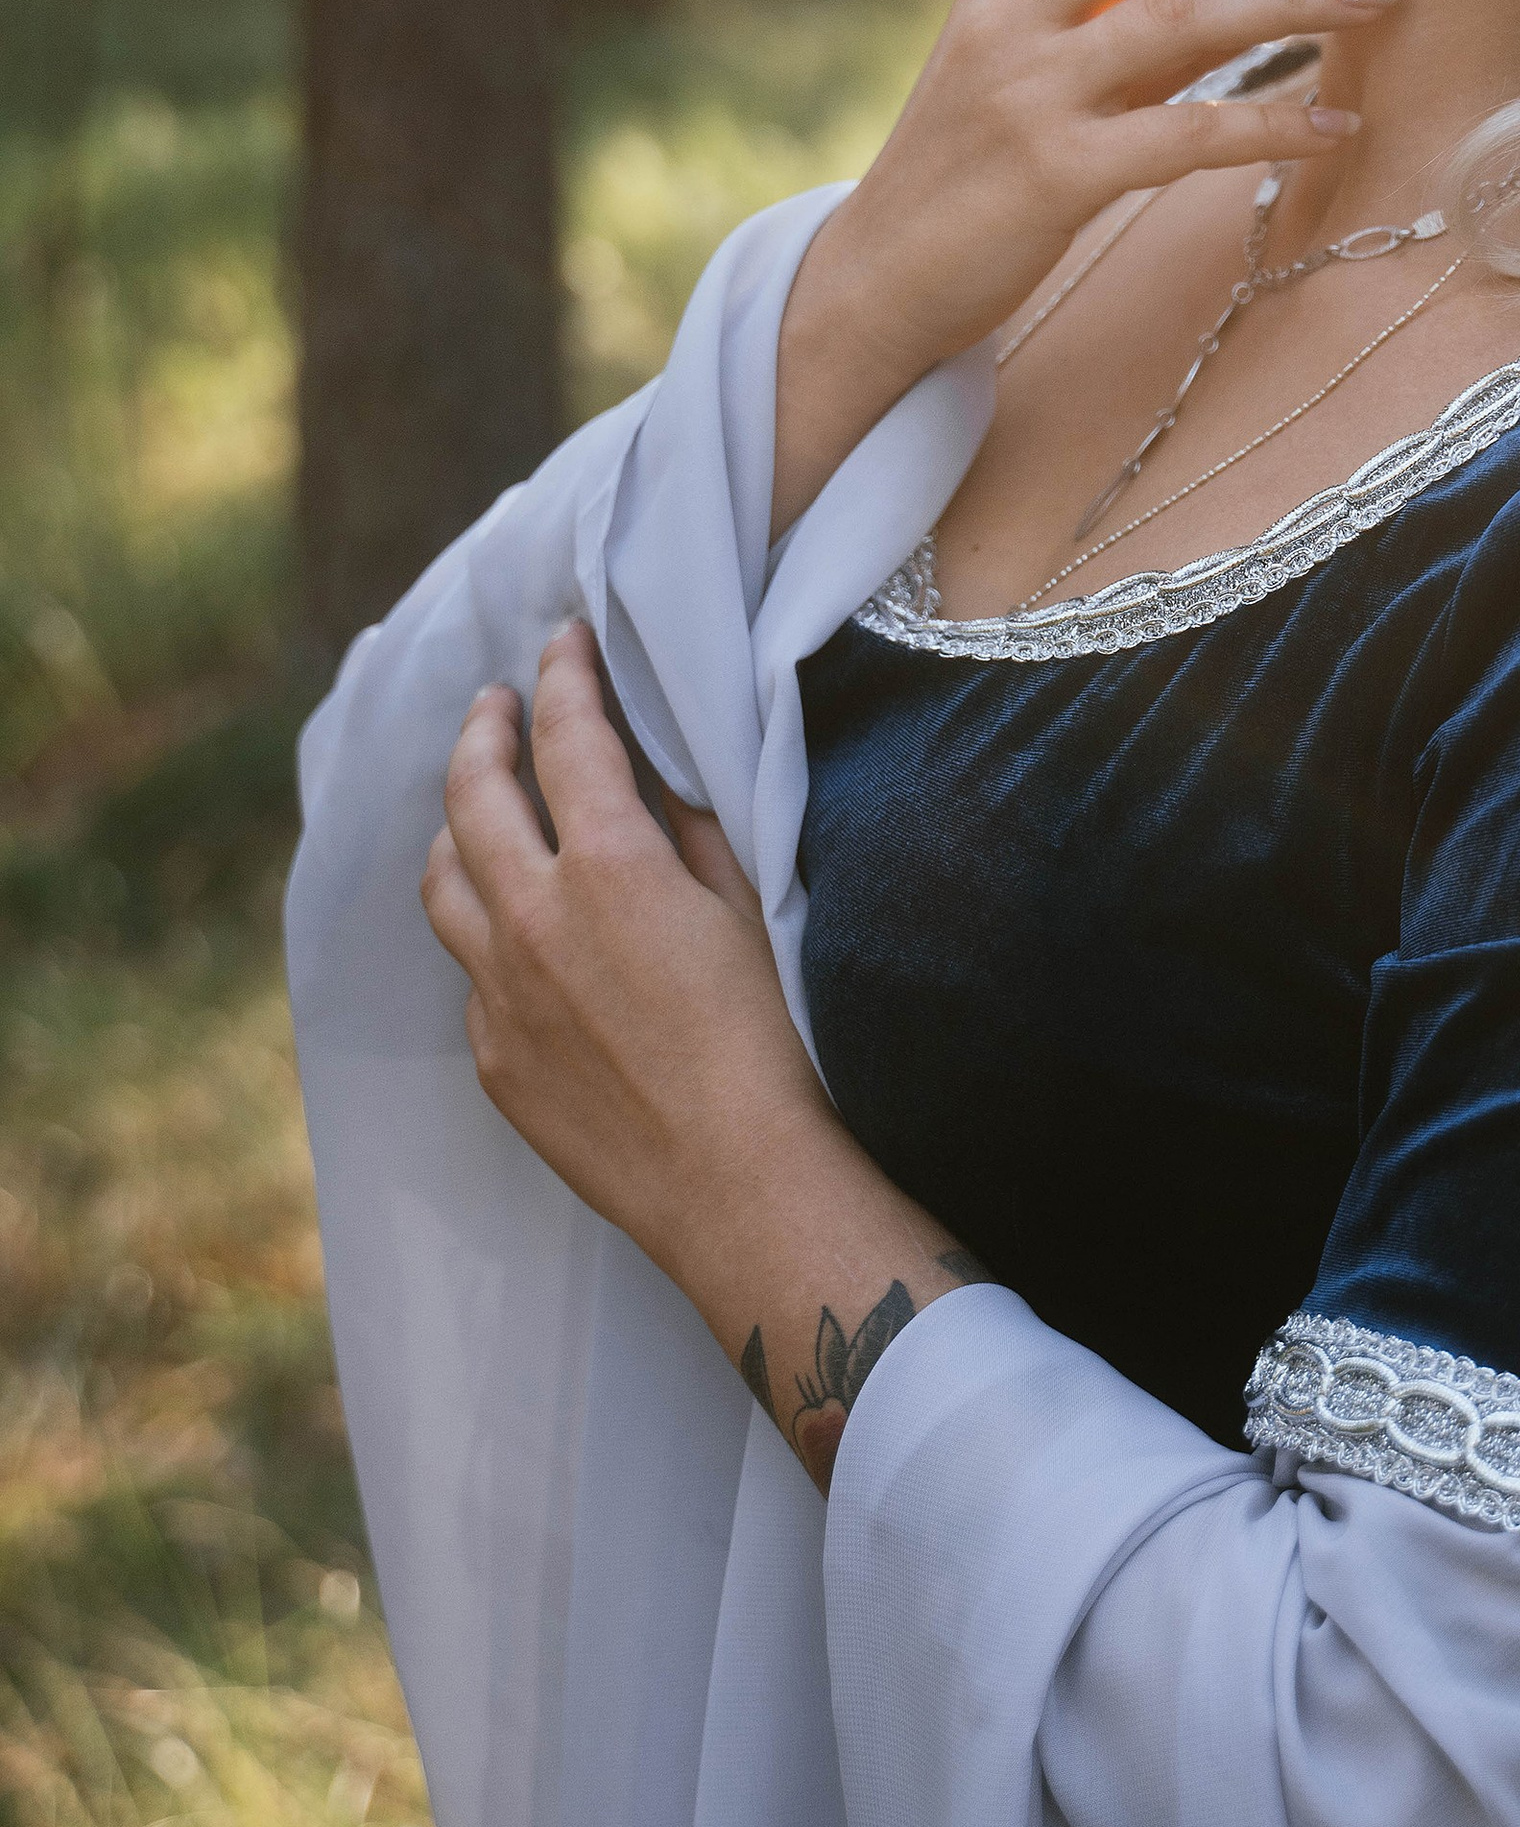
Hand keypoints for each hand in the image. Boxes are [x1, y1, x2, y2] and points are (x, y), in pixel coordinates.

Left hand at [422, 622, 827, 1283]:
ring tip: (474, 809)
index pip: (567, 737)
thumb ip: (688, 829)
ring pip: (443, 885)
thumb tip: (652, 773)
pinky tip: (516, 935)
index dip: (564, 677)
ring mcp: (501, 995)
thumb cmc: (770, 1042)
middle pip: (473, 796)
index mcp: (609, 867)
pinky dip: (484, 932)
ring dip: (455, 829)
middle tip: (495, 704)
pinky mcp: (495, 1060)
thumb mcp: (748, 907)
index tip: (563, 642)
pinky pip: (470, 975)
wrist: (739, 1184)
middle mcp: (533, 920)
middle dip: (483, 733)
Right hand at [771, 0, 1398, 533]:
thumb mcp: (1029, 72)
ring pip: (1182, 15)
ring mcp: (1029, 92)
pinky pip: (1188, 134)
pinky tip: (1336, 127)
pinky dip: (1272, 126)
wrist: (877, 282)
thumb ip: (1117, 22)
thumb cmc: (970, 175)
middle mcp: (1011, 17)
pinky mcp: (1055, 175)